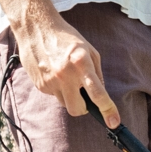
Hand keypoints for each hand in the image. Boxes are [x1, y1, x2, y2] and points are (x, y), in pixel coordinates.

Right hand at [17, 11, 118, 126]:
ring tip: (66, 76)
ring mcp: (51, 81)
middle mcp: (65, 75)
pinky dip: (58, 89)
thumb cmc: (67, 38)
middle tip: (84, 98)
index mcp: (82, 64)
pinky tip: (54, 73)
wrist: (37, 29)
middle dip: (83, 109)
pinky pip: (54, 96)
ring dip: (69, 96)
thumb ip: (97, 73)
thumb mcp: (89, 51)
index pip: (97, 93)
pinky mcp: (40, 85)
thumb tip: (101, 94)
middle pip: (77, 110)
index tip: (114, 122)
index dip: (107, 110)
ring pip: (65, 103)